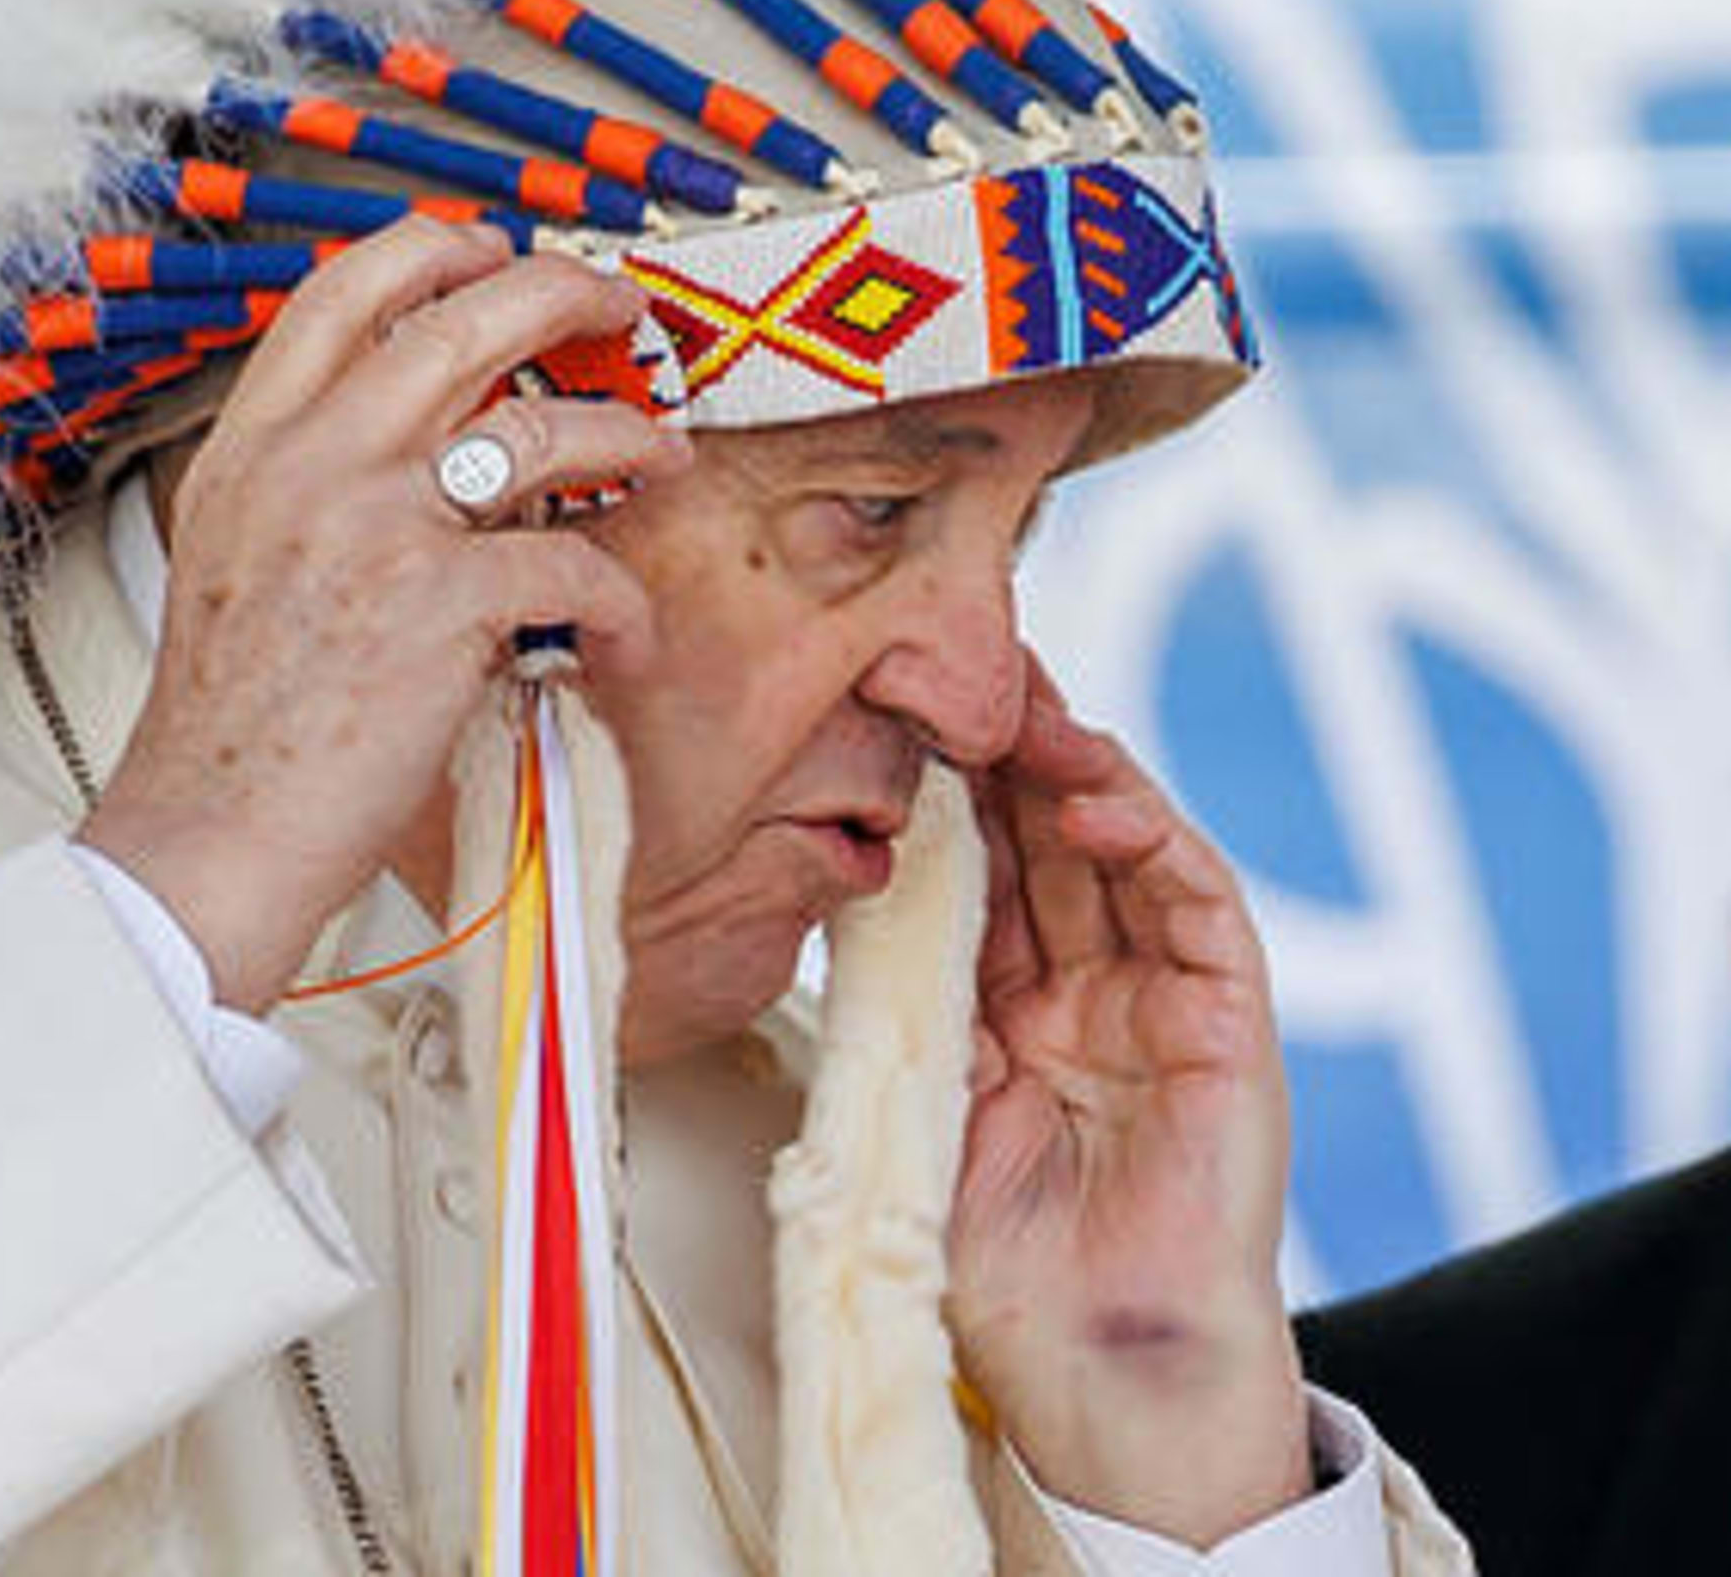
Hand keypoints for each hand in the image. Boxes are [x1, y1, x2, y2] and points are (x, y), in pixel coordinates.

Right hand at [77, 218, 683, 1011]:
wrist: (208, 833)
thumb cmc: (229, 725)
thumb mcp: (233, 559)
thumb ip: (305, 484)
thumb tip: (420, 452)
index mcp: (251, 448)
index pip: (341, 293)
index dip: (433, 249)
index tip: (490, 251)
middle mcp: (310, 464)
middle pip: (457, 318)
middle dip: (561, 292)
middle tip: (614, 307)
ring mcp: (377, 528)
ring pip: (539, 423)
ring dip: (622, 428)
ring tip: (657, 446)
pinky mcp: (442, 608)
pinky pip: (575, 569)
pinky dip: (620, 604)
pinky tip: (624, 634)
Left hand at [947, 659, 1312, 1545]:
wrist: (1095, 1373)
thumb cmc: (994, 1269)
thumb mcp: (911, 1105)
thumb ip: (889, 1002)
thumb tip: (813, 887)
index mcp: (997, 1008)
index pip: (970, 869)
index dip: (938, 788)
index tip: (887, 705)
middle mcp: (1080, 990)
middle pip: (1044, 838)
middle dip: (1005, 750)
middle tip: (962, 665)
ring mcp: (1157, 1002)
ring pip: (1123, 852)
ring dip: (1079, 772)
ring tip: (1028, 711)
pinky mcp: (1225, 1027)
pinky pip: (1200, 912)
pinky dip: (1157, 847)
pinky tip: (1106, 801)